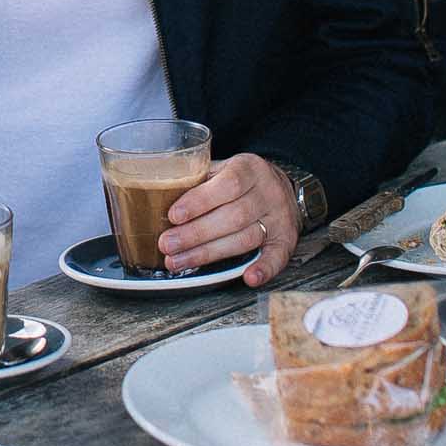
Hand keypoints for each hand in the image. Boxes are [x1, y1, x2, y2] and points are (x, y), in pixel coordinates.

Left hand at [157, 153, 299, 286]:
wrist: (278, 184)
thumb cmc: (239, 179)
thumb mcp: (220, 168)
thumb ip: (198, 181)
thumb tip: (158, 199)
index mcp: (249, 168)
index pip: (227, 185)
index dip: (199, 202)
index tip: (174, 216)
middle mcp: (268, 192)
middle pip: (233, 217)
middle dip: (195, 234)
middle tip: (167, 245)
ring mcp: (280, 217)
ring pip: (245, 239)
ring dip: (210, 254)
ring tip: (179, 261)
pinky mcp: (287, 239)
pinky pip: (278, 256)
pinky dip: (264, 269)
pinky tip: (248, 277)